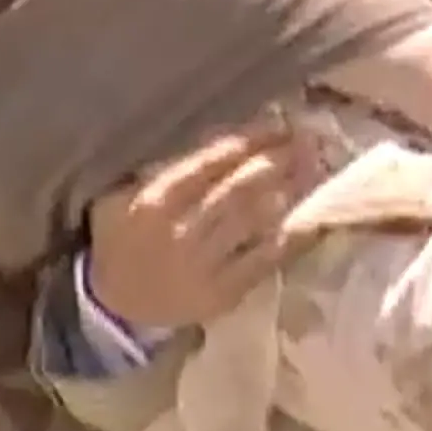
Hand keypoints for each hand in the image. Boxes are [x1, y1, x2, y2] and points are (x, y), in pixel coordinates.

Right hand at [85, 128, 311, 329]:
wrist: (114, 308)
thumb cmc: (122, 241)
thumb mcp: (121, 197)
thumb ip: (165, 168)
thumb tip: (223, 139)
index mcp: (157, 200)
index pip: (211, 160)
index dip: (251, 139)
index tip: (279, 122)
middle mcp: (182, 230)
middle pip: (241, 187)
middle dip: (279, 159)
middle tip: (310, 139)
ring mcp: (205, 264)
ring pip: (257, 219)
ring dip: (291, 191)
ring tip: (317, 168)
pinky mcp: (224, 293)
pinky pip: (265, 260)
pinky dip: (292, 238)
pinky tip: (312, 219)